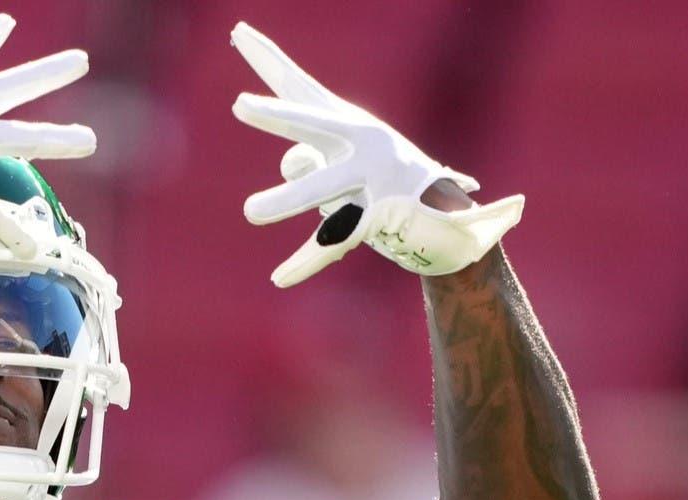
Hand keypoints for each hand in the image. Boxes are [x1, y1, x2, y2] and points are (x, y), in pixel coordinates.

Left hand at [229, 22, 523, 284]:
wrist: (449, 222)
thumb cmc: (384, 187)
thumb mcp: (343, 168)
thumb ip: (307, 161)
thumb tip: (293, 162)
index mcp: (349, 126)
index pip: (299, 89)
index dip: (267, 61)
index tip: (237, 33)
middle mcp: (363, 144)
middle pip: (312, 126)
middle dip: (278, 116)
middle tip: (238, 105)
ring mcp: (375, 180)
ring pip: (321, 188)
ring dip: (288, 199)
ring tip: (250, 211)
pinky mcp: (383, 218)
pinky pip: (334, 242)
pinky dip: (307, 262)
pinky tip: (280, 278)